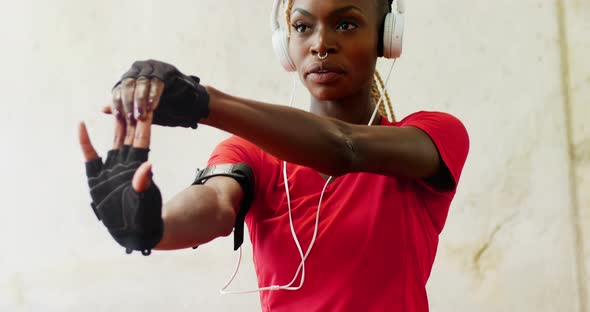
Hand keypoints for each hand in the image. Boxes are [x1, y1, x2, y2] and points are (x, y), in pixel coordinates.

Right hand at [79, 108, 162, 254]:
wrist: (134, 233)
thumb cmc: (144, 219)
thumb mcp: (145, 202)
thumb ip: (144, 185)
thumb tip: (148, 167)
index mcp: (138, 168)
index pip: (142, 141)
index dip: (143, 125)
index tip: (147, 107)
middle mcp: (125, 165)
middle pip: (128, 135)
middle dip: (131, 116)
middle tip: (132, 94)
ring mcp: (111, 170)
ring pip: (113, 141)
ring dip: (114, 124)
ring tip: (114, 104)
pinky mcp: (97, 177)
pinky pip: (90, 156)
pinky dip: (86, 141)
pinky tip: (82, 125)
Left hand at [111, 59, 209, 128]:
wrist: (188, 103)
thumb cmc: (163, 105)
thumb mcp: (140, 108)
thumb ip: (124, 107)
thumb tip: (103, 109)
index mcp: (130, 77)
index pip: (119, 89)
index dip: (118, 104)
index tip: (119, 118)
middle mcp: (138, 68)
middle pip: (128, 84)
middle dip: (129, 103)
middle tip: (131, 118)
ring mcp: (152, 67)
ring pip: (141, 83)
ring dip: (141, 101)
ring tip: (142, 115)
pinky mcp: (166, 70)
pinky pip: (157, 83)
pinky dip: (153, 96)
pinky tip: (152, 107)